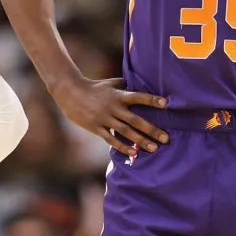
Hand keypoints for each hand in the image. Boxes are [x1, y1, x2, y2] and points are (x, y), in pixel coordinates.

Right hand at [52, 77, 168, 156]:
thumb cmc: (93, 86)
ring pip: (125, 132)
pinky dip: (122, 146)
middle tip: (166, 138)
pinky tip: (133, 153)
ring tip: (154, 148)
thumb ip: (124, 85)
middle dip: (152, 129)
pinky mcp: (96, 127)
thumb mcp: (110, 83)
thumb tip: (139, 85)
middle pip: (135, 120)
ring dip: (140, 140)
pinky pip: (111, 139)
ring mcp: (104, 118)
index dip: (151, 100)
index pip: (137, 97)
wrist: (70, 92)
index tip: (166, 104)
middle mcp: (113, 107)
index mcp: (117, 95)